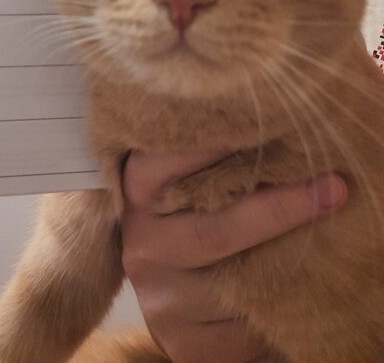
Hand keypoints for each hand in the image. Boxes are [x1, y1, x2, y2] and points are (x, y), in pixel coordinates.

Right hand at [121, 149, 347, 362]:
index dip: (217, 145)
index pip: (170, 160)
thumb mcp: (187, 183)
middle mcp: (142, 245)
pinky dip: (280, 308)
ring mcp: (161, 299)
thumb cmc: (192, 216)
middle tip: (332, 189)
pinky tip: (297, 288)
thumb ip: (213, 162)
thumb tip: (275, 133)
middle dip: (281, 210)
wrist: (175, 290)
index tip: (267, 127)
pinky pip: (248, 329)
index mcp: (138, 192)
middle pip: (216, 230)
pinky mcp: (185, 343)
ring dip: (291, 262)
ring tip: (324, 232)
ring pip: (239, 285)